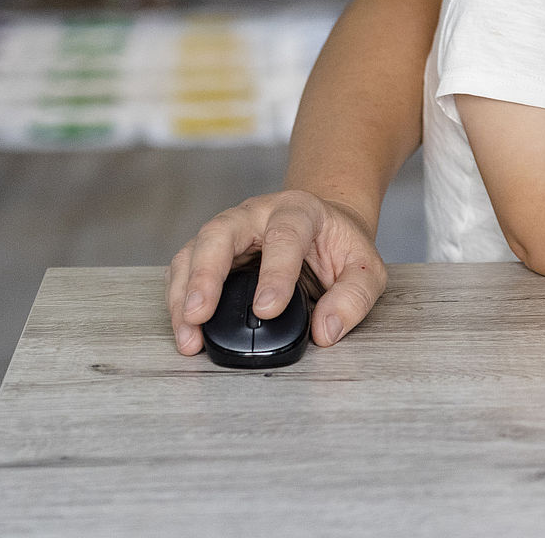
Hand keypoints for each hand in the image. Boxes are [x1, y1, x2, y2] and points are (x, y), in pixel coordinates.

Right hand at [166, 190, 388, 355]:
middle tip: (199, 314)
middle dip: (207, 274)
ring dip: (184, 292)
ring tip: (188, 334)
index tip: (266, 310)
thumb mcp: (365, 268)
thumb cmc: (341, 246)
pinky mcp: (211, 249)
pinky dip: (179, 298)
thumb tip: (326, 331)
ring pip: (195, 250)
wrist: (324, 225)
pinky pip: (186, 267)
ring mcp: (230, 229)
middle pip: (222, 233)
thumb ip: (353, 297)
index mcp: (299, 211)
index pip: (284, 236)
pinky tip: (186, 328)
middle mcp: (257, 213)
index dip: (274, 273)